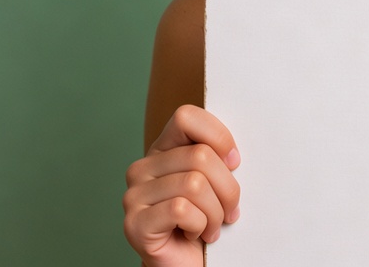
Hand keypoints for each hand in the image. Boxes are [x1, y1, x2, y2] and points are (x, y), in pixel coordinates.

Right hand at [123, 105, 240, 266]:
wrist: (185, 264)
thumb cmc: (203, 219)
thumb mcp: (213, 179)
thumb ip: (215, 156)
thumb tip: (232, 154)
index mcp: (161, 149)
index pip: (187, 117)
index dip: (218, 136)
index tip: (234, 162)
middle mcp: (141, 168)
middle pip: (200, 156)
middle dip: (227, 187)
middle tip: (230, 209)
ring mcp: (133, 196)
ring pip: (194, 184)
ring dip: (216, 211)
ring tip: (212, 225)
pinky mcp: (135, 224)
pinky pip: (182, 210)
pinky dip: (201, 225)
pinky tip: (196, 234)